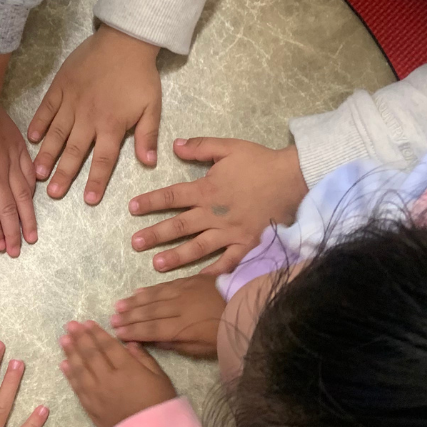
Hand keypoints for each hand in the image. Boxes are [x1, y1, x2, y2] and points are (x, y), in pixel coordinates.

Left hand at [0, 99, 35, 256]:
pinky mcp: (20, 151)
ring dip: (27, 219)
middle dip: (13, 233)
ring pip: (22, 196)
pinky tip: (34, 205)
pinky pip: (29, 175)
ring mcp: (11, 162)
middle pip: (7, 209)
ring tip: (31, 237)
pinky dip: (32, 193)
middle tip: (16, 251)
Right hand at [28, 25, 160, 204]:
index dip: (96, 181)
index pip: (103, 159)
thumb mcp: (152, 107)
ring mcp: (72, 102)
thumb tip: (149, 163)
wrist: (125, 39)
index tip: (88, 200)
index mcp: (111, 125)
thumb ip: (147, 136)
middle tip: (53, 193)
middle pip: (74, 151)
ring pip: (56, 133)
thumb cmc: (140, 75)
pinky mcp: (61, 87)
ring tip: (37, 173)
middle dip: (63, 174)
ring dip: (46, 155)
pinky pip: (47, 108)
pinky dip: (38, 122)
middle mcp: (88, 118)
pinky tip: (31, 138)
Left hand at [60, 321, 175, 426]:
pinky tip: (64, 364)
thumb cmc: (160, 404)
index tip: (87, 323)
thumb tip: (128, 343)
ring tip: (63, 340)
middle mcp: (108, 379)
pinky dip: (70, 375)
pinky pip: (77, 388)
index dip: (96, 333)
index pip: (108, 346)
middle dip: (79, 338)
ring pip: (80, 369)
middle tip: (70, 326)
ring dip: (70, 353)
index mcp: (127, 369)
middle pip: (91, 355)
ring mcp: (97, 394)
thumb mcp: (159, 377)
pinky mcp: (91, 408)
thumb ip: (143, 358)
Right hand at [111, 275, 226, 357]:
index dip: (133, 332)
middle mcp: (180, 308)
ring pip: (154, 297)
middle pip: (149, 312)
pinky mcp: (192, 281)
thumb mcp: (205, 348)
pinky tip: (139, 292)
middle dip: (129, 316)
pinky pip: (166, 285)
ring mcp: (185, 292)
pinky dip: (150, 289)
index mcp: (183, 327)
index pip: (152, 330)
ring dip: (135, 302)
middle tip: (111, 319)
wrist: (250, 305)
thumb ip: (178, 344)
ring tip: (119, 305)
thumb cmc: (228, 333)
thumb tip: (154, 342)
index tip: (117, 333)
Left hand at [129, 138, 307, 274]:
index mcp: (206, 190)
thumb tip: (175, 145)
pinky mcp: (246, 244)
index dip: (150, 202)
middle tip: (135, 244)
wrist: (293, 179)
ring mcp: (229, 232)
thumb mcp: (229, 147)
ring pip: (198, 247)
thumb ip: (201, 147)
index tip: (132, 208)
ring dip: (176, 257)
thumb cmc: (261, 163)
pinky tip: (198, 280)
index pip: (172, 196)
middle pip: (179, 226)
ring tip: (157, 264)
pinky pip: (228, 262)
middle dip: (154, 235)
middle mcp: (213, 214)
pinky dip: (214, 272)